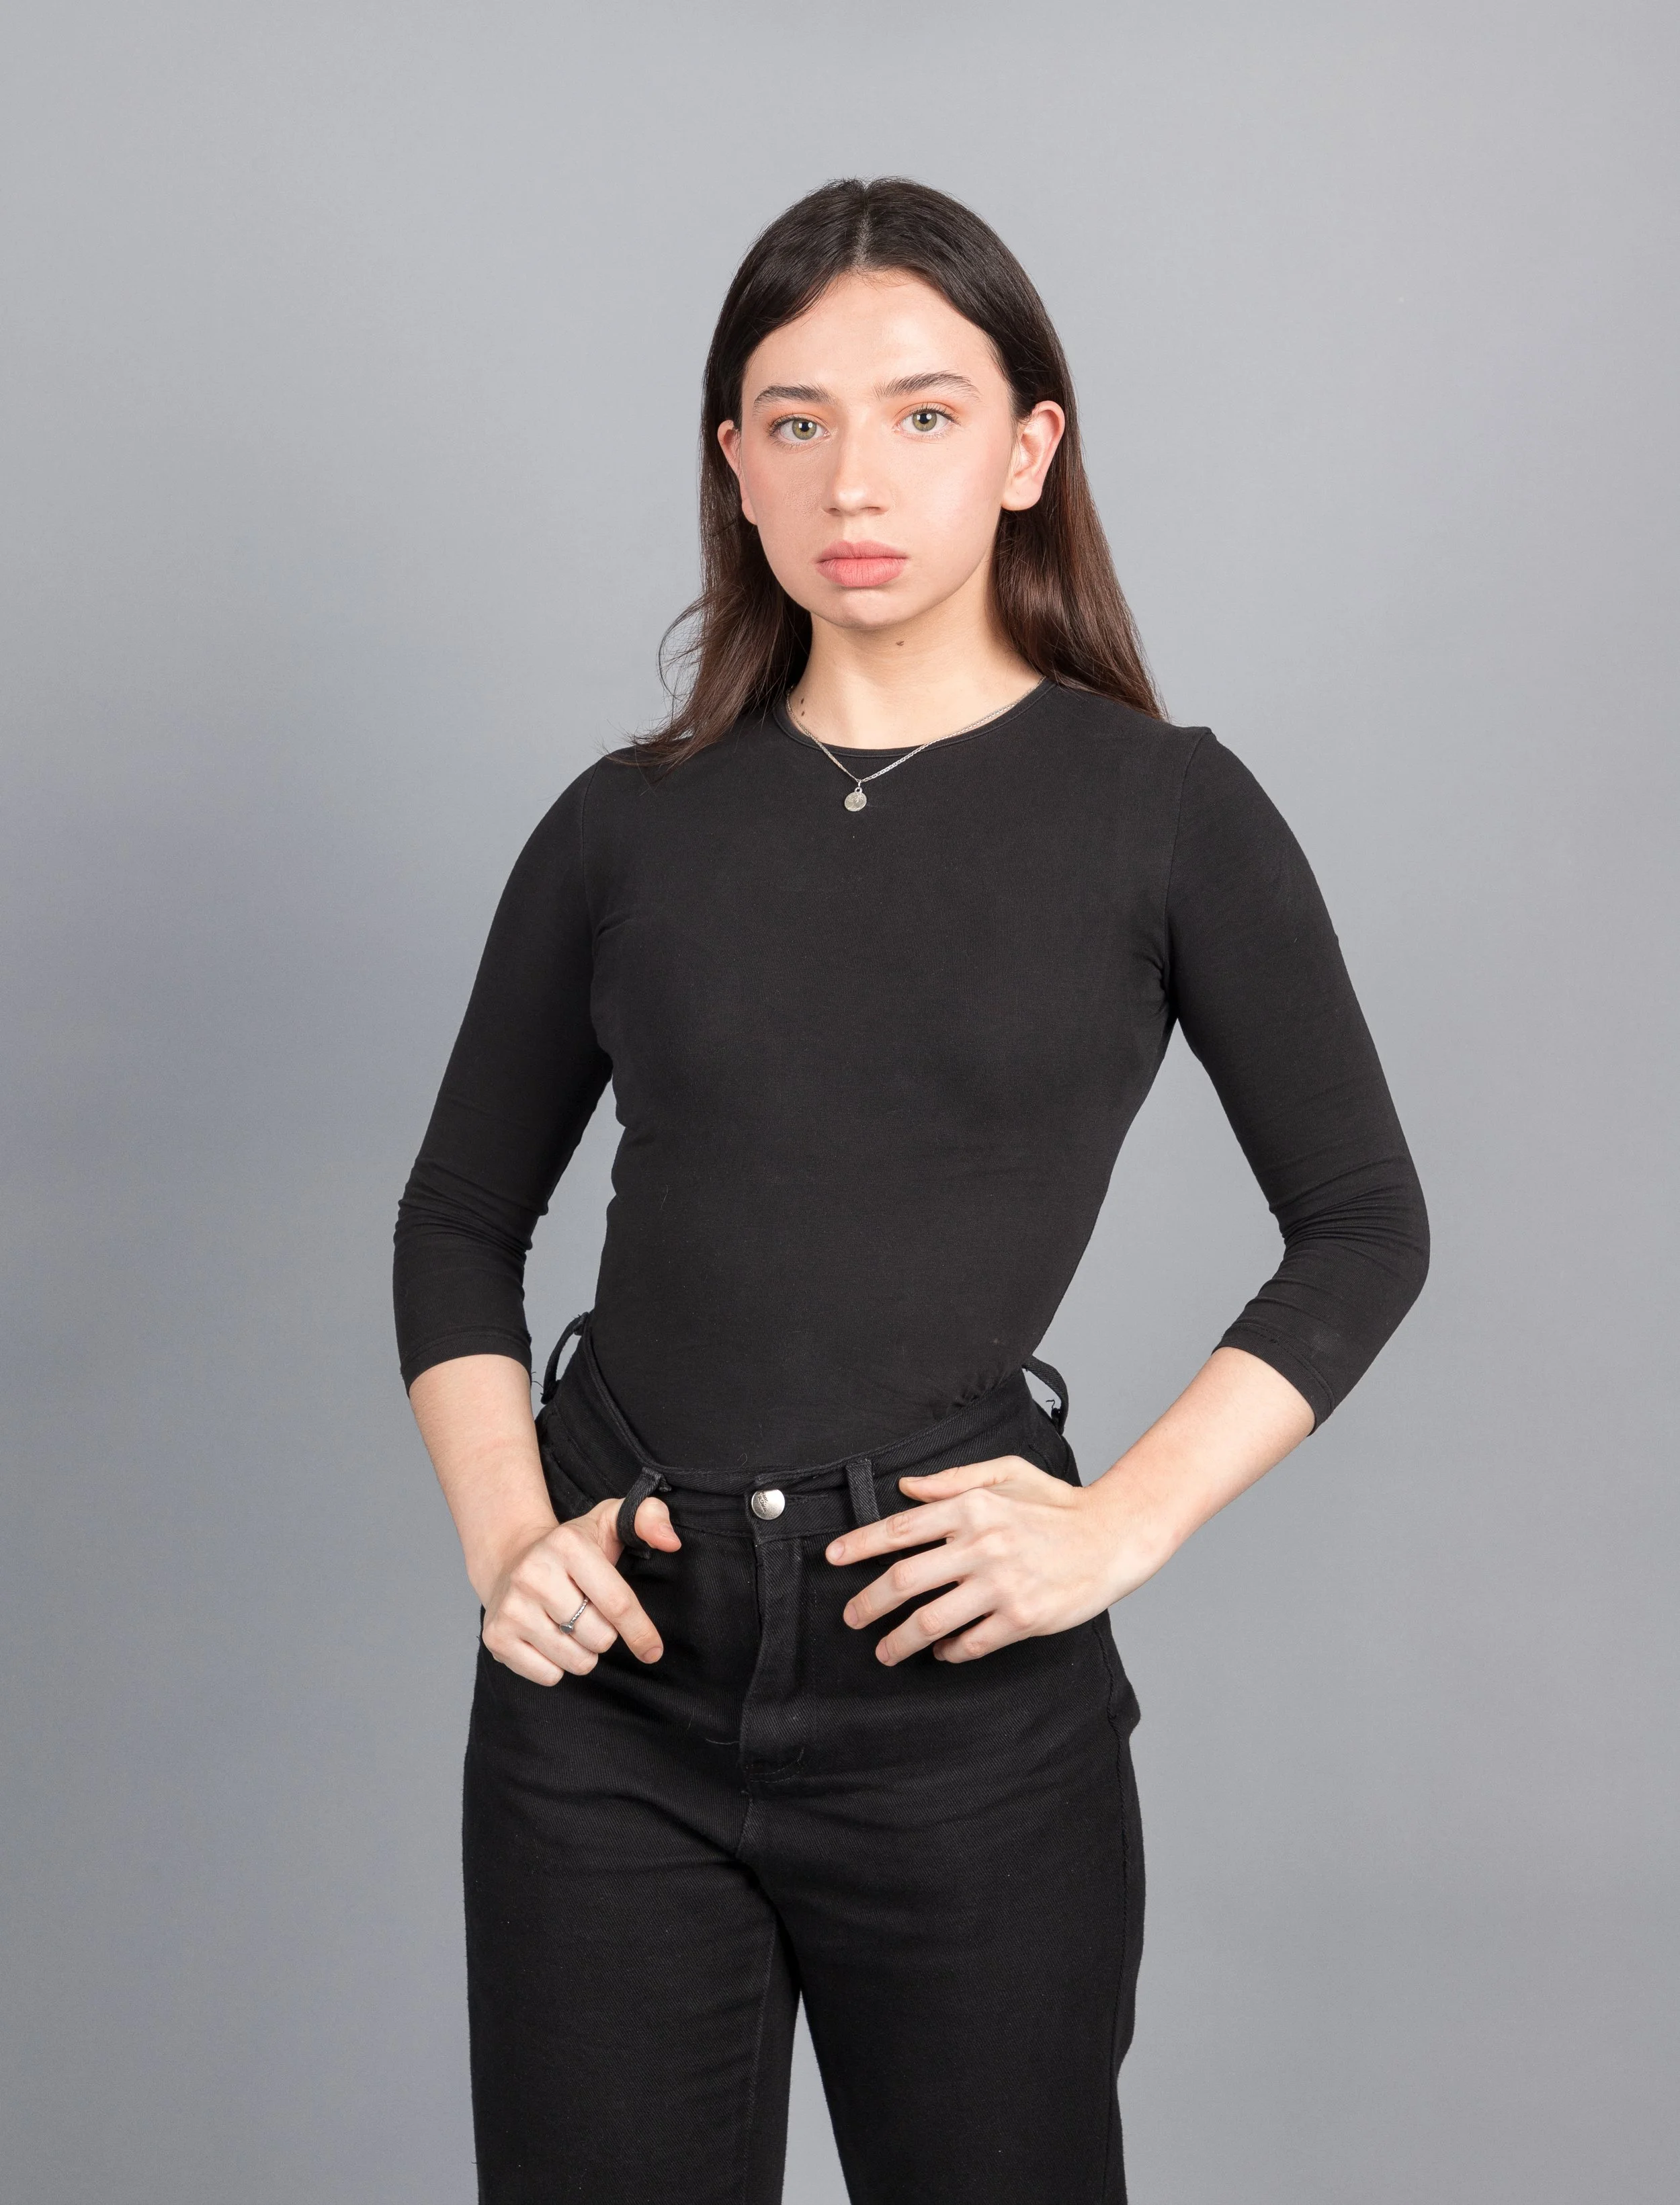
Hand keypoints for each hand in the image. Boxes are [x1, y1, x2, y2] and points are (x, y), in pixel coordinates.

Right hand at [480, 1494, 679, 1684]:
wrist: (509, 1560)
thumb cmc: (572, 1548)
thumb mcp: (610, 1520)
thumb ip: (649, 1517)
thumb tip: (671, 1542)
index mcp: (566, 1545)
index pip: (617, 1602)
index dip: (640, 1631)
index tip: (653, 1651)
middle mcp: (533, 1574)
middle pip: (598, 1637)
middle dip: (605, 1634)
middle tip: (592, 1615)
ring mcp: (511, 1607)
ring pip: (575, 1660)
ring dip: (584, 1652)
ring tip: (572, 1627)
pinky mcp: (496, 1637)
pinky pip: (548, 1675)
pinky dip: (557, 1666)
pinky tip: (549, 1638)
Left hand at [824, 1453, 1160, 1666]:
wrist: (1111, 1537)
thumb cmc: (1057, 1505)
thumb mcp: (1008, 1473)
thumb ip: (954, 1480)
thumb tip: (907, 1488)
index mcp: (973, 1508)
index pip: (900, 1528)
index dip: (860, 1545)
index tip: (833, 1558)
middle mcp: (982, 1546)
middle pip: (904, 1581)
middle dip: (868, 1603)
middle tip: (851, 1616)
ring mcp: (1001, 1586)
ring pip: (931, 1622)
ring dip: (899, 1640)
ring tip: (884, 1650)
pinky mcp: (1021, 1619)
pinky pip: (970, 1644)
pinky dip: (948, 1652)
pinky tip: (939, 1652)